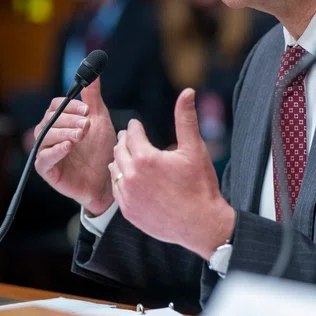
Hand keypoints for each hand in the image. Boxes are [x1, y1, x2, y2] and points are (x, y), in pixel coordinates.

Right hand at [34, 78, 116, 214]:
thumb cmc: (101, 149)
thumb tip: (93, 72)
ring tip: (81, 134)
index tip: (87, 109)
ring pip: (44, 137)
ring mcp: (47, 153)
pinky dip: (55, 151)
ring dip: (64, 133)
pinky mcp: (48, 171)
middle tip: (87, 124)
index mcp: (61, 121)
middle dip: (69, 119)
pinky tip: (69, 146)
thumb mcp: (99, 119)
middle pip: (49, 120)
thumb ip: (92, 97)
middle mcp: (50, 135)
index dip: (69, 106)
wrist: (108, 178)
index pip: (55, 106)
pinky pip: (43, 159)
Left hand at [109, 88, 234, 257]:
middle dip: (126, 142)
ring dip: (121, 160)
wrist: (201, 224)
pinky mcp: (128, 211)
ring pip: (114, 170)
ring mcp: (127, 196)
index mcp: (146, 158)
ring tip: (130, 157)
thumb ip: (186, 119)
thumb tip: (187, 92)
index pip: (132, 134)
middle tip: (130, 137)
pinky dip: (121, 181)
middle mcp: (131, 176)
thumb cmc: (200, 185)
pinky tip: (130, 179)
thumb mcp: (195, 149)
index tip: (136, 124)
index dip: (135, 127)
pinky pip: (117, 191)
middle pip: (120, 150)